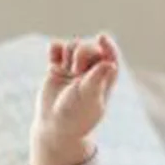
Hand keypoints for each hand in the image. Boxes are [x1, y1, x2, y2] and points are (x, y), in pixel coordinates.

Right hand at [30, 34, 119, 164]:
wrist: (55, 127)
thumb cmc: (76, 116)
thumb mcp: (88, 99)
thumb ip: (97, 79)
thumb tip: (110, 63)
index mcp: (105, 79)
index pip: (110, 56)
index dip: (108, 45)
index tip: (102, 38)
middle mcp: (91, 72)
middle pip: (89, 47)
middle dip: (82, 52)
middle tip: (76, 70)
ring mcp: (73, 69)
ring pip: (73, 45)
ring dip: (69, 51)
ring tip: (67, 69)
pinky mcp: (57, 68)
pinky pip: (56, 47)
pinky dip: (54, 49)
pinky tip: (53, 61)